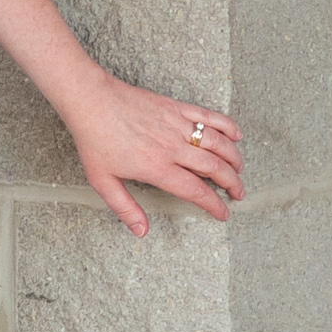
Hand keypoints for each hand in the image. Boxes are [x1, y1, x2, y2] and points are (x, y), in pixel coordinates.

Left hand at [62, 73, 243, 236]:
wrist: (91, 101)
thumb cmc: (94, 140)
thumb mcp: (103, 181)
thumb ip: (125, 208)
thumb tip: (141, 231)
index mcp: (157, 167)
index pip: (196, 191)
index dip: (214, 204)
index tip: (223, 213)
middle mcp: (172, 147)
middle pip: (215, 168)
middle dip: (233, 183)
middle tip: (239, 194)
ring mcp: (177, 124)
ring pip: (218, 143)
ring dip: (234, 158)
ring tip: (240, 170)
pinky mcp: (176, 107)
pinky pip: (209, 116)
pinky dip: (227, 125)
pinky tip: (237, 135)